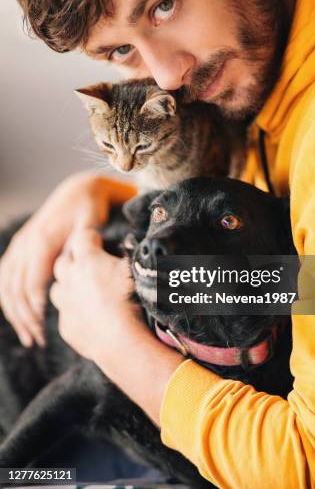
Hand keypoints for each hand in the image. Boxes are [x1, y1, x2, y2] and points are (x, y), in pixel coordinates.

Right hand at [0, 173, 116, 347]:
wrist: (79, 190)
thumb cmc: (89, 210)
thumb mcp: (90, 225)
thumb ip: (80, 247)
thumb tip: (71, 270)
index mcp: (42, 241)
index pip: (31, 283)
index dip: (35, 308)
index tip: (44, 329)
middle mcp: (25, 244)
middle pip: (16, 289)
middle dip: (25, 318)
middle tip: (38, 340)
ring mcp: (19, 246)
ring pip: (6, 286)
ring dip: (15, 313)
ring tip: (28, 336)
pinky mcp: (19, 248)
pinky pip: (5, 277)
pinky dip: (8, 299)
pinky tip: (18, 317)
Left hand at [51, 227, 139, 361]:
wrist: (121, 340)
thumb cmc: (132, 300)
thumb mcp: (137, 269)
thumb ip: (131, 254)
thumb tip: (132, 244)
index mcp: (88, 260)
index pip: (82, 237)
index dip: (91, 237)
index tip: (99, 241)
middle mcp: (70, 279)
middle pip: (63, 261)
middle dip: (73, 258)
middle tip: (88, 263)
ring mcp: (65, 304)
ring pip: (57, 288)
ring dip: (67, 286)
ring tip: (83, 290)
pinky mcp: (66, 326)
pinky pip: (65, 315)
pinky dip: (74, 312)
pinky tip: (89, 316)